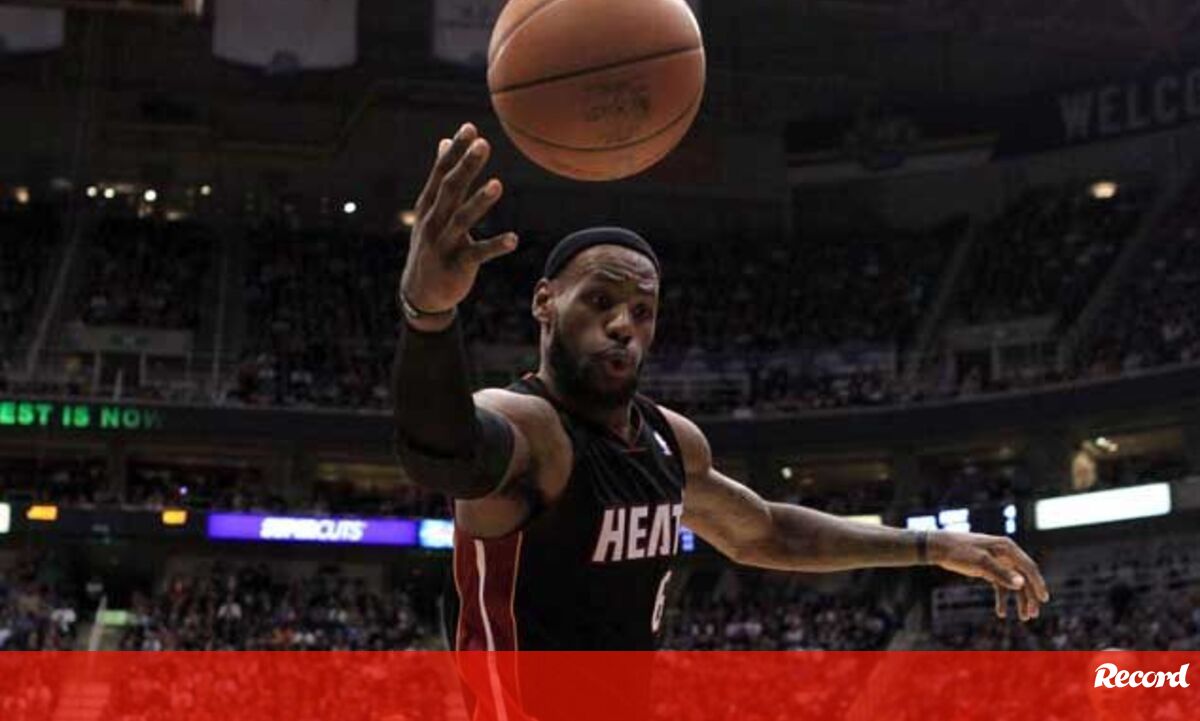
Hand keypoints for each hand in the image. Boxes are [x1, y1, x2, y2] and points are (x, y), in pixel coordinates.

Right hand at [400, 123, 517, 327]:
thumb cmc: (433, 244)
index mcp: (429, 205)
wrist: (421, 292)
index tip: (470, 127)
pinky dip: (495, 246)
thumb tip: (445, 141)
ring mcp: (443, 244)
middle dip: (466, 167)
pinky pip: (477, 254)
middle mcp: (433, 221)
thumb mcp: (432, 209)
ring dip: (479, 203)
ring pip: (461, 220)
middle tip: (484, 144)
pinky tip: (514, 240)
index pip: (441, 172)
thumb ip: (442, 177)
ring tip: (498, 184)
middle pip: (450, 190)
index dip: (455, 151)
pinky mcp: (456, 266)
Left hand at [929, 531, 1049, 621]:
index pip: (1029, 567)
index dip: (1038, 583)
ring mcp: (998, 562)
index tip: (1044, 600)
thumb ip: (1000, 572)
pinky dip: (1003, 599)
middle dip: (1030, 596)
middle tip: (1032, 615)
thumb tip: (1021, 583)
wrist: (940, 547)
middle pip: (1024, 577)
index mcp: (1007, 548)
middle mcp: (1006, 555)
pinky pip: (1001, 586)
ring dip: (1020, 600)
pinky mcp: (988, 569)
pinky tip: (1001, 613)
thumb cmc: (959, 551)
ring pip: (1014, 583)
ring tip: (1023, 618)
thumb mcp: (980, 562)